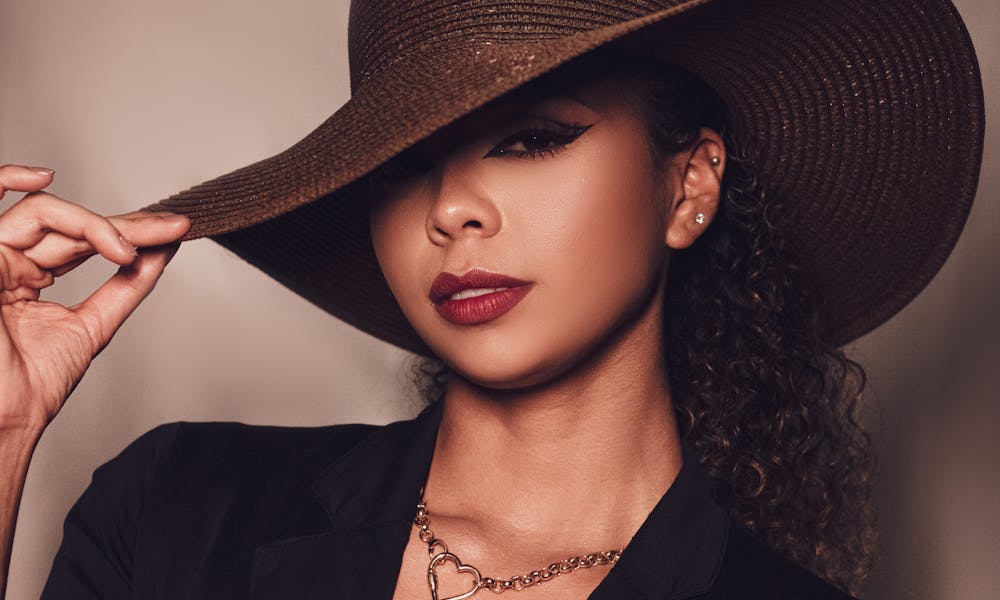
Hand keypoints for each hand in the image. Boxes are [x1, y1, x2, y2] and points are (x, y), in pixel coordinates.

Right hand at [0, 164, 189, 429]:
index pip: (81, 240)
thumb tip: (162, 252)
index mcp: (22, 277)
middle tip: (173, 227)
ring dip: (96, 225)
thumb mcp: (91, 326)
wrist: (3, 418)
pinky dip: (6, 181)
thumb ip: (124, 287)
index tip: (175, 232)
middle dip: (127, 225)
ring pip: (44, 214)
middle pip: (70, 225)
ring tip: (129, 248)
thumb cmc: (30, 387)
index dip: (127, 233)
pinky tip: (44, 178)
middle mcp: (2, 262)